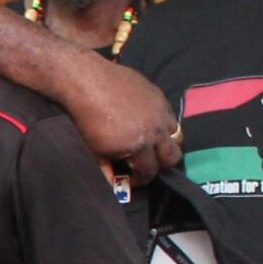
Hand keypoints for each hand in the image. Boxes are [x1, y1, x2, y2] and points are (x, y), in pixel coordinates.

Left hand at [64, 66, 182, 180]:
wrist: (86, 81)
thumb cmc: (86, 119)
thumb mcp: (94, 150)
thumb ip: (106, 168)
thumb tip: (113, 181)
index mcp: (139, 145)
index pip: (150, 170)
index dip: (143, 179)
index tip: (135, 179)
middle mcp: (155, 129)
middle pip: (173, 155)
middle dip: (163, 164)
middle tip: (149, 163)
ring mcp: (160, 110)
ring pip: (176, 134)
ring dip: (167, 142)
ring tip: (152, 143)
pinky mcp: (158, 94)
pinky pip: (169, 114)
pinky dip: (163, 123)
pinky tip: (148, 123)